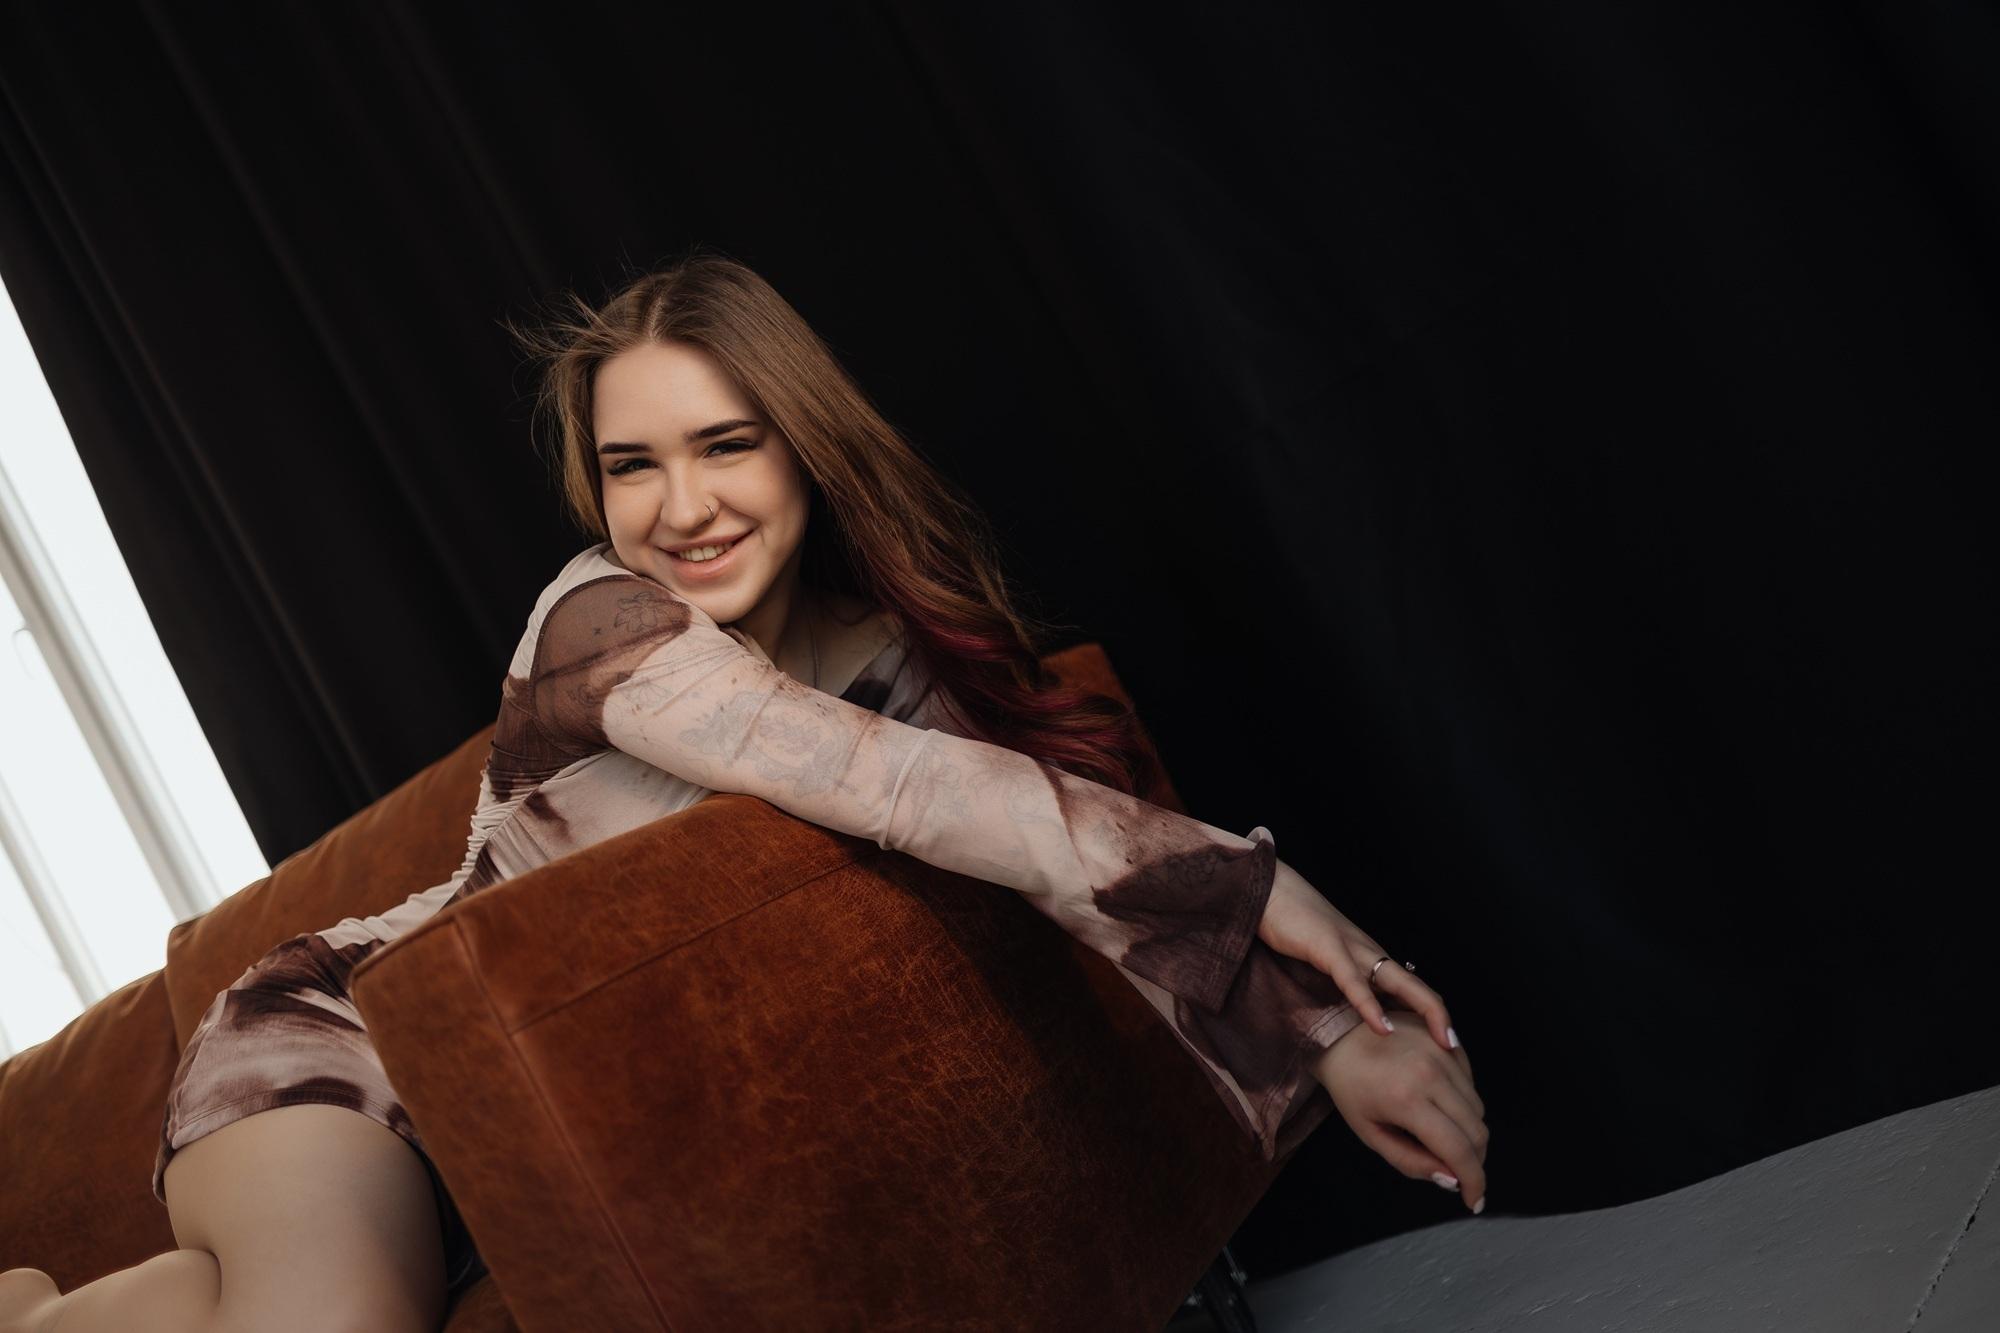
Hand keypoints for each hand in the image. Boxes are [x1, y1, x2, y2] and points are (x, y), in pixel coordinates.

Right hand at [1257, 858, 1457, 1051]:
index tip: (1443, 1044)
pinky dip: (1370, 1006)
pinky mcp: (1328, 947)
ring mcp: (1351, 948)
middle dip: (1440, 1016)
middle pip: (1416, 986)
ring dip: (1425, 1012)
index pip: (1410, 988)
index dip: (1430, 1013)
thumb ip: (1337, 983)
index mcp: (1367, 958)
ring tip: (1441, 1040)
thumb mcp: (1320, 961)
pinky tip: (1382, 1028)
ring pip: (1399, 982)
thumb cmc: (1292, 926)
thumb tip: (1347, 1018)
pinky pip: (1354, 981)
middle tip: (1455, 1047)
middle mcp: (1369, 952)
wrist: (1270, 890)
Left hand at [1315, 1007, 1488, 1212]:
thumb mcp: (1370, 1134)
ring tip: (1445, 1139)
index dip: (1473, 1181)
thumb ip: (1410, 1162)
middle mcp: (1431, 1073)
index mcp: (1407, 1099)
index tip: (1474, 1201)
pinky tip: (1440, 1106)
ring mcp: (1441, 1051)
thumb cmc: (1350, 1089)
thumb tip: (1451, 1180)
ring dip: (1470, 1132)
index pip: (1458, 1150)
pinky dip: (1464, 1103)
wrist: (1338, 1035)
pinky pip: (1471, 1082)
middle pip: (1477, 1130)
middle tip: (1460, 1174)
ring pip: (1478, 1108)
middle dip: (1475, 1161)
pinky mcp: (1446, 1038)